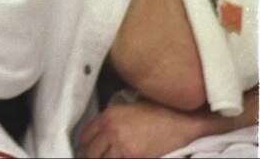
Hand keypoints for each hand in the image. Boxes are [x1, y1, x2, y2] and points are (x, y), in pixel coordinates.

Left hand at [77, 99, 206, 157]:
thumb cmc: (157, 113)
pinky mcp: (132, 155)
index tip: (84, 151)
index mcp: (107, 116)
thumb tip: (103, 131)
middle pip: (90, 150)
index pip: (86, 135)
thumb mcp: (128, 109)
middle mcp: (110, 129)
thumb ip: (112, 119)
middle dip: (88, 156)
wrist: (179, 120)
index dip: (83, 146)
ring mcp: (121, 143)